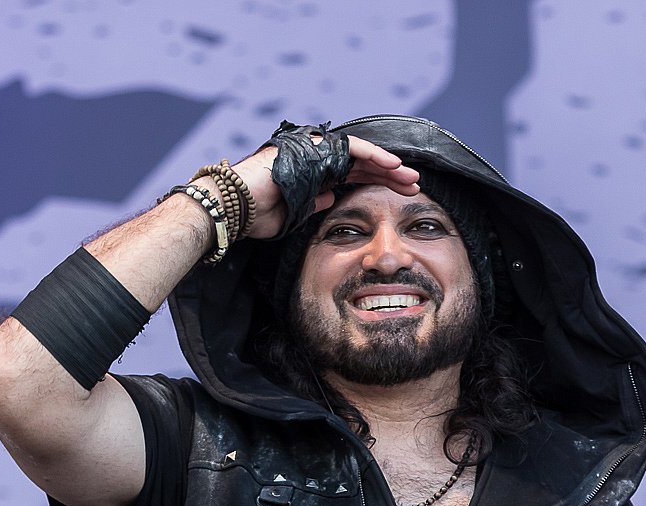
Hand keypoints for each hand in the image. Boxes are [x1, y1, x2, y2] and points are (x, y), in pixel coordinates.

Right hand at [229, 135, 419, 239]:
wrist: (231, 210)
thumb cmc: (254, 217)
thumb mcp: (295, 216)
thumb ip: (315, 205)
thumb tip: (332, 198)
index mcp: (313, 176)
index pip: (353, 177)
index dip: (378, 184)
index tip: (402, 194)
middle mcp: (315, 161)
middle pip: (362, 166)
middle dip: (390, 175)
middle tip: (414, 185)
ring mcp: (313, 152)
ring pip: (359, 156)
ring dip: (386, 166)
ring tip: (409, 176)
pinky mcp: (310, 148)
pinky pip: (348, 149)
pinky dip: (371, 155)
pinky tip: (391, 164)